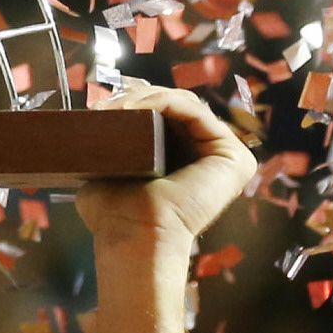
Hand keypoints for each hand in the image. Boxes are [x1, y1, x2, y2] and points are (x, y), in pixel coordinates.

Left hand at [72, 85, 254, 263]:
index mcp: (186, 162)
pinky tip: (137, 107)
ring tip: (117, 108)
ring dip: (147, 98)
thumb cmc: (116, 215)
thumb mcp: (110, 169)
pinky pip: (195, 111)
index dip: (136, 103)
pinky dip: (164, 102)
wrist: (133, 235)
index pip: (167, 116)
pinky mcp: (235, 156)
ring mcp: (226, 157)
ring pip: (185, 104)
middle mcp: (210, 159)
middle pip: (177, 106)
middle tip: (106, 106)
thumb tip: (97, 123)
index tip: (100, 109)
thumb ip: (113, 148)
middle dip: (140, 97)